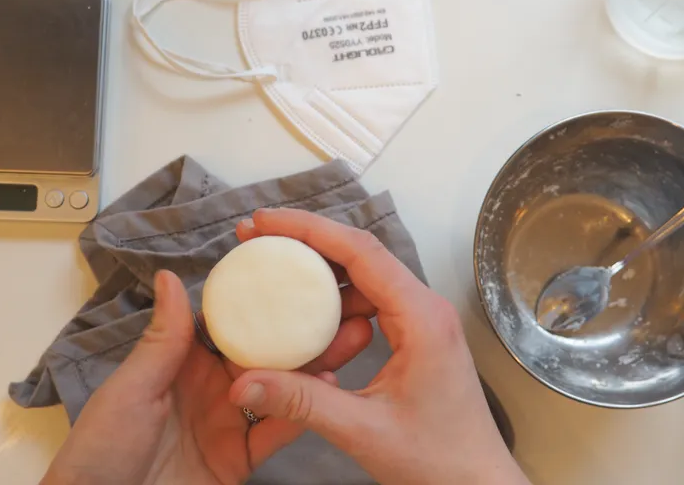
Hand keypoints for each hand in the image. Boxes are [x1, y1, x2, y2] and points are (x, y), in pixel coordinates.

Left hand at [41, 268, 372, 484]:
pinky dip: (301, 415)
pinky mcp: (240, 458)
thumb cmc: (101, 449)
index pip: (230, 323)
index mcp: (182, 362)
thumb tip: (169, 277)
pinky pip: (276, 433)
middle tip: (337, 308)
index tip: (294, 274)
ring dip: (312, 369)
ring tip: (346, 343)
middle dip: (301, 331)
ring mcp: (229, 422)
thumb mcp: (132, 388)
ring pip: (280, 389)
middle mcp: (211, 387)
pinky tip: (325, 394)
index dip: (261, 300)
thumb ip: (164, 338)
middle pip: (265, 353)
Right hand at [230, 208, 530, 484]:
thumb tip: (244, 381)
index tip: (264, 223)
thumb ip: (302, 402)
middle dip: (306, 244)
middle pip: (360, 255)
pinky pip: (371, 305)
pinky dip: (335, 306)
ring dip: (319, 276)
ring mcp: (423, 322)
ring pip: (364, 279)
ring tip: (272, 275)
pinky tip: (305, 320)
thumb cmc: (439, 460)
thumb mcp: (363, 430)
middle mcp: (426, 309)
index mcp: (421, 318)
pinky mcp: (416, 338)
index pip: (360, 251)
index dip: (308, 230)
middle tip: (256, 241)